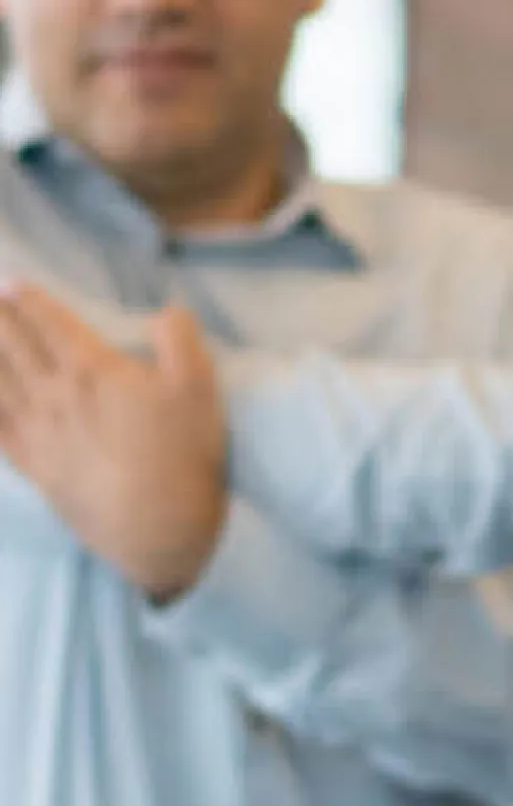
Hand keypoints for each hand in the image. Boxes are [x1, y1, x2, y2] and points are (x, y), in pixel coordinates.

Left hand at [0, 287, 230, 601]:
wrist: (155, 524)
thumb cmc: (181, 452)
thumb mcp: (199, 386)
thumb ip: (180, 338)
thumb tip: (164, 310)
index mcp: (93, 370)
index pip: (53, 324)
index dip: (31, 300)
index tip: (12, 281)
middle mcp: (54, 394)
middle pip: (14, 346)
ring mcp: (36, 431)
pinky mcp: (30, 463)